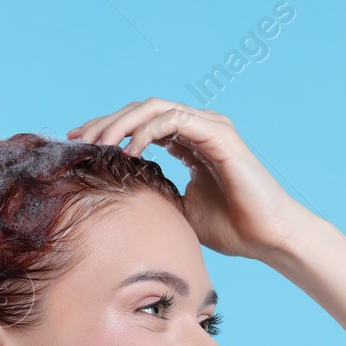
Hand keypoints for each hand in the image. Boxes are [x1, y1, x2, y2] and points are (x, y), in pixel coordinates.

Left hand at [67, 98, 310, 262]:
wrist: (267, 238)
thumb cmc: (231, 229)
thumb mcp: (179, 211)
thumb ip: (155, 194)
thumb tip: (120, 197)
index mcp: (188, 142)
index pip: (141, 124)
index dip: (109, 131)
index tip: (79, 145)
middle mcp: (198, 128)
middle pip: (142, 110)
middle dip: (107, 122)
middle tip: (78, 139)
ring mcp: (210, 127)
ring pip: (155, 108)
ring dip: (122, 122)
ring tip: (99, 143)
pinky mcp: (220, 134)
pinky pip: (175, 120)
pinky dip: (149, 130)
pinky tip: (131, 151)